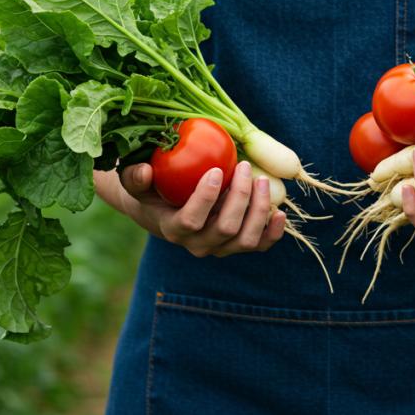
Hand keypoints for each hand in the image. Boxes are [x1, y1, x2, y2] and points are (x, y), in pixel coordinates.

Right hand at [97, 160, 286, 257]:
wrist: (165, 207)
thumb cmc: (151, 188)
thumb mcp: (136, 181)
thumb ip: (134, 177)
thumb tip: (145, 171)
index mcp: (174, 229)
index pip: (191, 221)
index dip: (206, 198)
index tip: (217, 170)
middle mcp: (198, 244)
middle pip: (226, 228)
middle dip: (240, 196)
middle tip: (244, 166)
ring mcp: (221, 247)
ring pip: (246, 239)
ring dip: (259, 209)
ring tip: (261, 180)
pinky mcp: (238, 244)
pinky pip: (261, 245)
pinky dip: (273, 232)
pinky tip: (279, 211)